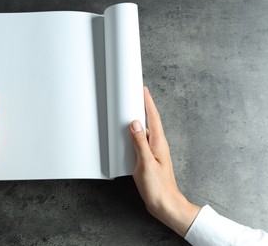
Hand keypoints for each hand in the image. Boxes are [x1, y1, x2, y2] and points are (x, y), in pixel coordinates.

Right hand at [130, 87, 199, 236]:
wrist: (164, 204)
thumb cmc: (158, 187)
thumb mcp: (145, 164)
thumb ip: (139, 143)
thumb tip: (134, 124)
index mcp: (158, 143)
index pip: (153, 117)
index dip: (148, 102)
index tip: (143, 89)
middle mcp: (157, 144)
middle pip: (150, 120)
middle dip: (144, 106)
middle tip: (136, 94)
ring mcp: (154, 151)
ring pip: (145, 129)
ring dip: (139, 118)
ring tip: (131, 109)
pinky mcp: (149, 158)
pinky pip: (141, 140)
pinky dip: (135, 133)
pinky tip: (129, 134)